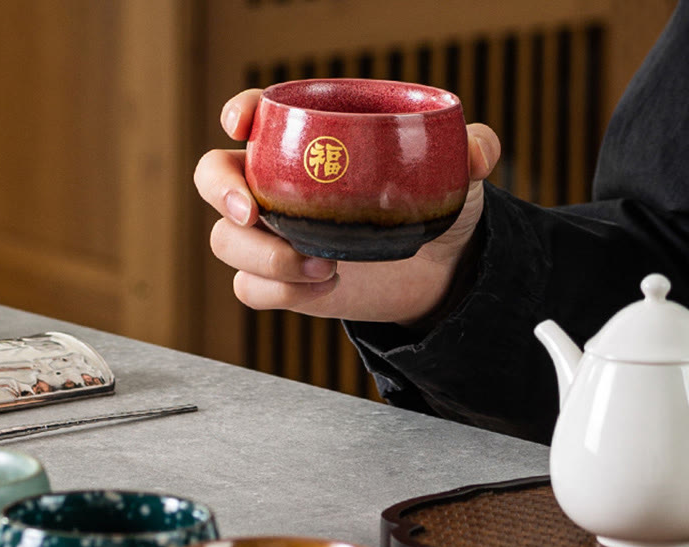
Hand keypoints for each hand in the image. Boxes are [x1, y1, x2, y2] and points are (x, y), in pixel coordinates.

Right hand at [194, 88, 500, 325]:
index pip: (256, 116)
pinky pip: (250, 288)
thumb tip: (474, 152)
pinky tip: (324, 286)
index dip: (240, 113)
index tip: (243, 125)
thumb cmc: (435, 208)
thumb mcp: (459, 175)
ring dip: (264, 257)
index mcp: (307, 145)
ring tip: (322, 266)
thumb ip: (472, 151)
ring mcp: (275, 237)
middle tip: (253, 212)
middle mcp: (278, 188)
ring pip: (226, 241)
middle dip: (222, 191)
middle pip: (214, 176)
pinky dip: (278, 290)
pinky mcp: (282, 282)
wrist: (438, 272)